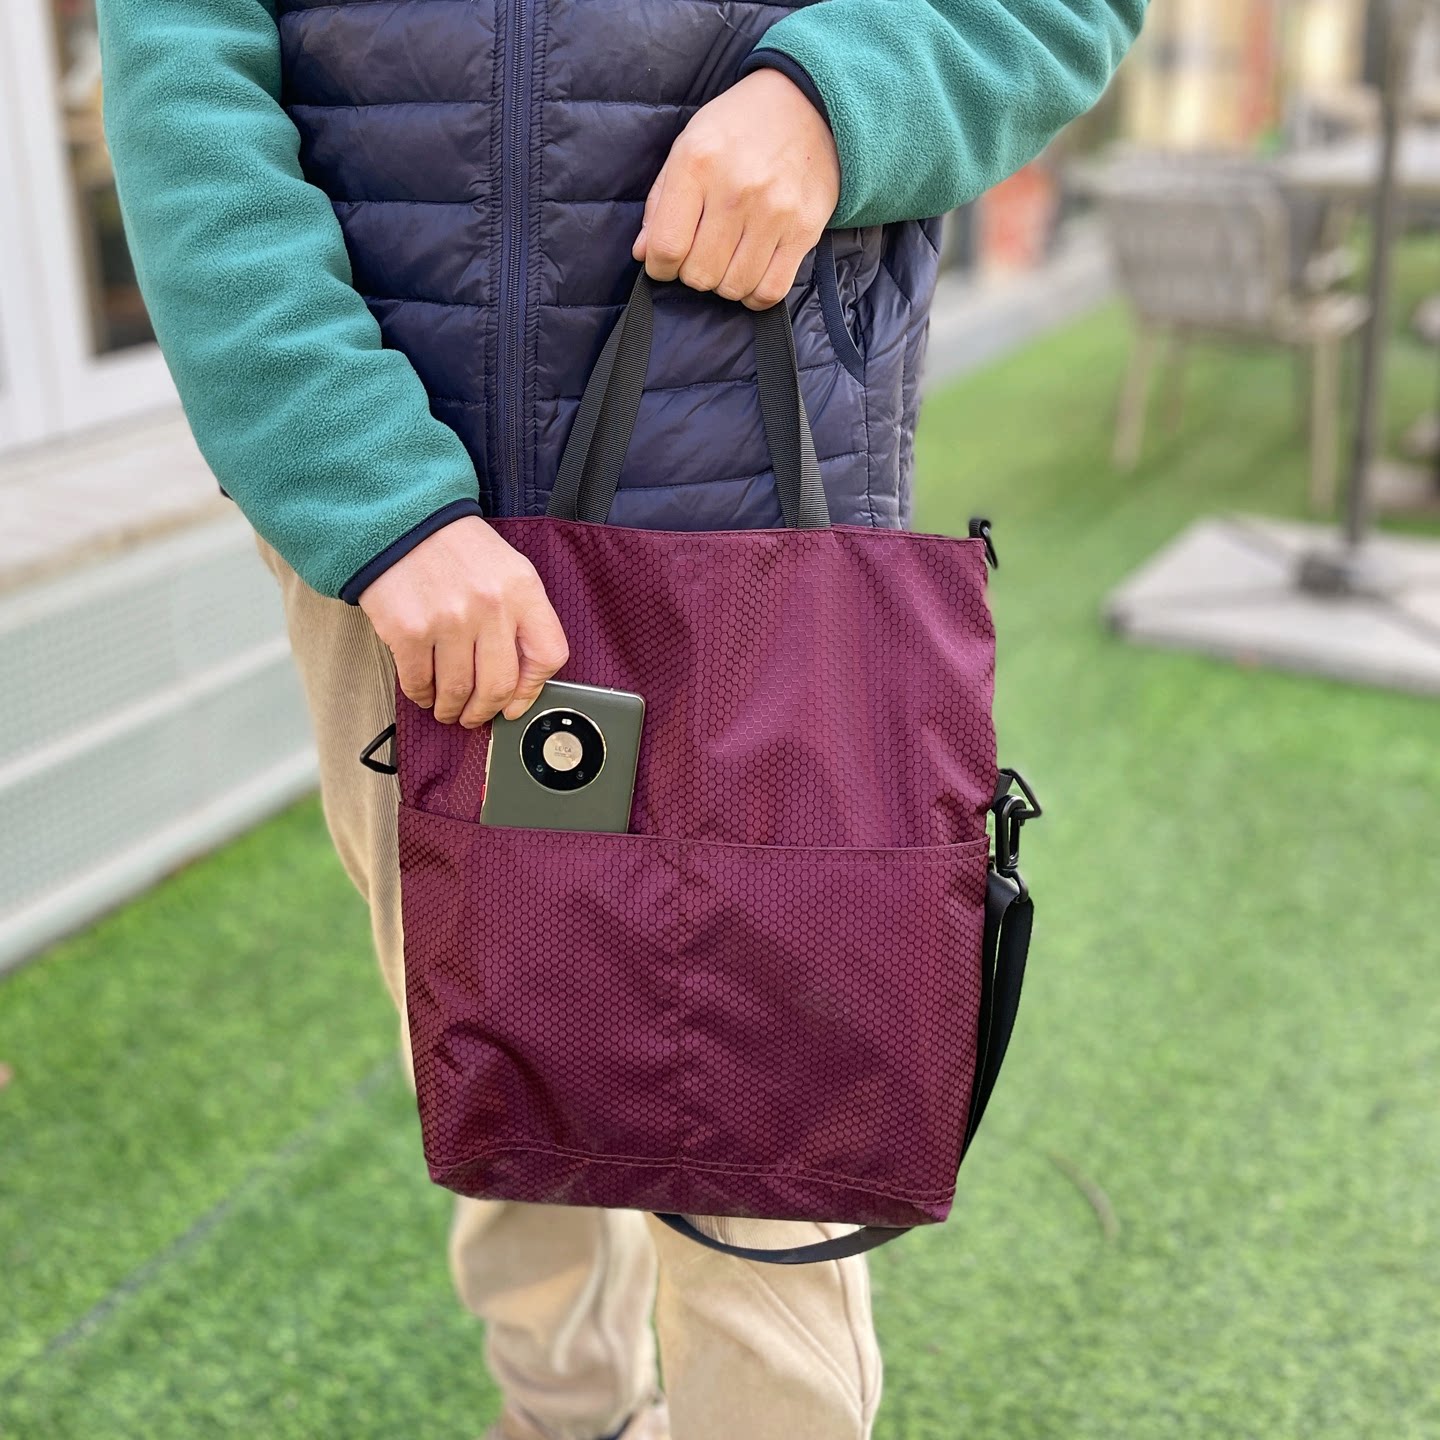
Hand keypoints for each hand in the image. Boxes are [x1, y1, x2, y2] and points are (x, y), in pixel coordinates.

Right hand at [358, 516, 568, 725]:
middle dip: (486, 711)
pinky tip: (424, 692)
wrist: (404, 519)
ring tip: (447, 708)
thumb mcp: (508, 571)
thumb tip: (518, 680)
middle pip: (499, 685)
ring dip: (452, 709)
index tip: (517, 703)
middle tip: (475, 715)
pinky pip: (419, 682)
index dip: (533, 690)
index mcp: (522, 590)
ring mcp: (448, 620)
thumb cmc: (456, 548)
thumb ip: (521, 618)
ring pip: (458, 691)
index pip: (548, 656)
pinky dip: (422, 695)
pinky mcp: (408, 631)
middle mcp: (490, 606)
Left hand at [633, 68, 839, 308]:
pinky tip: (749, 276)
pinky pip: (770, 290)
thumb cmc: (737, 129)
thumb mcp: (687, 147)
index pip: (667, 246)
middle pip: (699, 274)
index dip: (659, 267)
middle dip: (693, 273)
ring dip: (724, 284)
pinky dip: (753, 295)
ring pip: (733, 287)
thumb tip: (644, 254)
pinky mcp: (804, 231)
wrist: (806, 105)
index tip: (665, 263)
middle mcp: (737, 190)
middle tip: (701, 254)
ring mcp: (774, 212)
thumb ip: (660, 202)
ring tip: (727, 260)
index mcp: (698, 164)